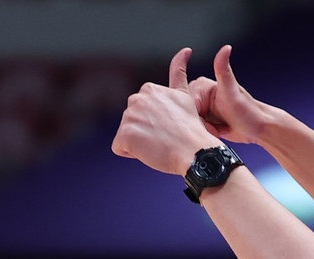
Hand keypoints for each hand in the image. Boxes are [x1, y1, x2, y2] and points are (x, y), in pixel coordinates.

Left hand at [111, 48, 214, 173]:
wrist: (194, 150)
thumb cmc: (191, 129)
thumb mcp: (184, 95)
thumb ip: (179, 72)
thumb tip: (186, 50)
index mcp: (149, 89)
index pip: (141, 112)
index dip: (154, 123)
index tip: (169, 127)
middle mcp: (136, 98)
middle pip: (132, 122)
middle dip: (144, 132)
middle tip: (165, 137)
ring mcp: (129, 116)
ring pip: (126, 134)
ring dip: (139, 143)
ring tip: (159, 144)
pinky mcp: (124, 134)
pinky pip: (120, 147)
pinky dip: (131, 153)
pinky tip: (148, 151)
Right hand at [185, 44, 270, 144]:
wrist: (258, 128)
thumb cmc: (248, 111)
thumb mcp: (231, 91)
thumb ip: (223, 70)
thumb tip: (225, 48)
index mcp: (202, 85)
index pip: (187, 104)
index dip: (197, 117)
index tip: (210, 121)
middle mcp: (200, 95)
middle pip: (187, 114)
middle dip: (201, 124)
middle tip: (217, 125)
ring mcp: (203, 108)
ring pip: (191, 124)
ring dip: (204, 130)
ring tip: (220, 128)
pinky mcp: (206, 120)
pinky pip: (197, 130)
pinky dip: (206, 134)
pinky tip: (218, 131)